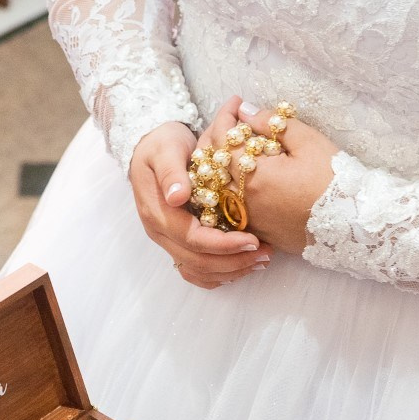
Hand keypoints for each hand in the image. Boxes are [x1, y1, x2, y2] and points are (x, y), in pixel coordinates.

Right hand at [129, 120, 268, 288]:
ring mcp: (168, 240)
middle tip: (266, 254)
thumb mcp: (165, 149)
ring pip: (197, 272)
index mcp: (158, 213)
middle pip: (198, 262)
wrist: (152, 147)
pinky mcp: (176, 243)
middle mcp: (161, 233)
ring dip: (230, 272)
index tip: (253, 240)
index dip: (224, 245)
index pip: (193, 240)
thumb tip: (177, 197)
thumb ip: (171, 171)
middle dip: (234, 262)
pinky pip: (196, 271)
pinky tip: (242, 265)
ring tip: (260, 261)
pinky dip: (220, 274)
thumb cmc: (162, 145)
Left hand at [210, 98, 336, 256]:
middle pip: (212, 165)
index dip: (225, 116)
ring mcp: (249, 219)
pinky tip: (242, 175)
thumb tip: (246, 111)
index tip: (236, 103)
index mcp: (253, 176)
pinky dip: (230, 187)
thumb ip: (273, 124)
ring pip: (217, 188)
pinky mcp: (258, 231)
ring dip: (220, 164)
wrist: (353, 224)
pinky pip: (231, 206)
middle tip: (231, 122)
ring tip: (235, 146)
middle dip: (217, 138)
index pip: (223, 140)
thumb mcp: (309, 142)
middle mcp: (243, 201)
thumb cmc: (335, 181)